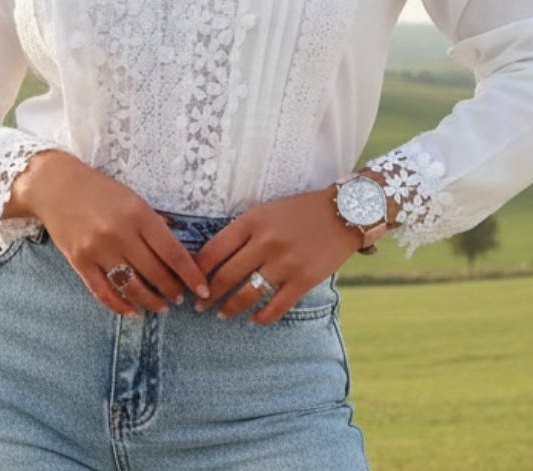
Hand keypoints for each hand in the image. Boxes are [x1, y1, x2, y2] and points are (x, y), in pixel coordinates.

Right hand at [3, 150, 209, 317]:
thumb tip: (176, 249)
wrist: (55, 185)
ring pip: (131, 287)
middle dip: (173, 289)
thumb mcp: (133, 198)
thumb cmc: (99, 190)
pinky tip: (134, 311)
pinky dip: (121, 306)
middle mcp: (119, 233)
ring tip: (162, 306)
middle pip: (155, 272)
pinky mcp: (79, 262)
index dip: (191, 274)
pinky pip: (104, 292)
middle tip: (181, 297)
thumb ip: (154, 223)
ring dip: (151, 301)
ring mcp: (97, 249)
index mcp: (138, 213)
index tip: (202, 289)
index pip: (173, 252)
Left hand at [193, 187, 386, 324]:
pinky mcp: (304, 279)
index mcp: (252, 220)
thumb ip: (244, 231)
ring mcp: (285, 262)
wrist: (344, 211)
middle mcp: (265, 242)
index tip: (188, 281)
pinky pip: (276, 307)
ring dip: (229, 308)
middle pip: (225, 276)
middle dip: (207, 295)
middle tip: (198, 305)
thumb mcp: (267, 211)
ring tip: (221, 315)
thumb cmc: (301, 210)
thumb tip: (217, 258)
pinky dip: (261, 318)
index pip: (213, 250)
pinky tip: (253, 321)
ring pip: (247, 294)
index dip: (196, 270)